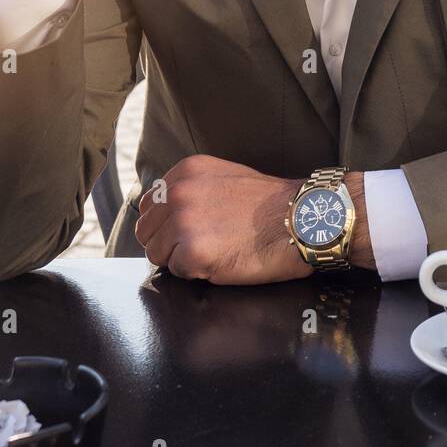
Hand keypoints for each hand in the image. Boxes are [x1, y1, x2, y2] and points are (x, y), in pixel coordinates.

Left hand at [134, 157, 372, 283]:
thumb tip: (166, 212)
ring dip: (181, 260)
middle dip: (167, 243)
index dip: (164, 224)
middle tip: (199, 246)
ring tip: (214, 251)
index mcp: (185, 172)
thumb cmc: (268, 203)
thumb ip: (192, 189)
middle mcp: (178, 193)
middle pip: (146, 231)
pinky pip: (179, 273)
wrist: (300, 218)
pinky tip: (223, 260)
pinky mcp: (193, 253)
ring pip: (158, 254)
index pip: (149, 205)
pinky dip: (198, 273)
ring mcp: (183, 223)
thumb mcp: (223, 178)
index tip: (184, 231)